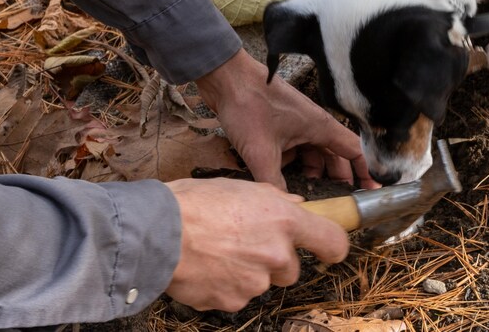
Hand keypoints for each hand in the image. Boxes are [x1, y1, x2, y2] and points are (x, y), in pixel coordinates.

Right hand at [164, 177, 348, 310]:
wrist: (156, 232)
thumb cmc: (193, 202)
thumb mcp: (238, 186)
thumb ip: (274, 199)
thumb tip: (297, 206)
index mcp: (283, 220)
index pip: (332, 241)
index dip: (332, 246)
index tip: (325, 248)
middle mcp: (276, 254)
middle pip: (291, 268)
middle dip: (272, 260)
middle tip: (243, 242)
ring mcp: (256, 282)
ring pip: (261, 282)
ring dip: (246, 271)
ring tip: (216, 251)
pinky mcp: (234, 302)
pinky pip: (237, 296)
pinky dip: (225, 285)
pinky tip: (206, 267)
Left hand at [195, 49, 378, 189]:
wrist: (225, 79)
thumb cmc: (248, 106)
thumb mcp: (262, 153)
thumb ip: (275, 184)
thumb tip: (286, 209)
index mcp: (320, 127)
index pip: (355, 152)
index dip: (365, 172)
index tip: (369, 192)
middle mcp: (313, 125)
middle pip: (334, 156)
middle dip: (335, 179)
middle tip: (334, 201)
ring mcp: (295, 125)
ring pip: (312, 154)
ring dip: (311, 173)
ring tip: (307, 194)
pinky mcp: (279, 125)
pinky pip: (294, 149)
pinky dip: (291, 163)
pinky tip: (278, 177)